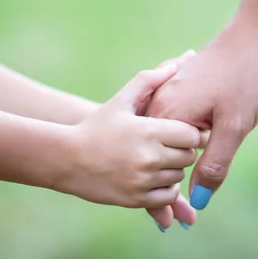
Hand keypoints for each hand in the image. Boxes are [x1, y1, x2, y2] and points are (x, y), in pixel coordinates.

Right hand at [53, 62, 201, 207]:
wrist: (66, 158)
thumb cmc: (96, 126)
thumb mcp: (121, 100)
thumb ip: (150, 80)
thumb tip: (181, 60)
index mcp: (148, 130)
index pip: (191, 135)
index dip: (188, 132)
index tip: (177, 131)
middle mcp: (148, 156)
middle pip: (188, 156)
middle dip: (181, 150)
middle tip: (168, 145)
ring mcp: (142, 180)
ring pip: (178, 176)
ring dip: (172, 169)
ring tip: (157, 159)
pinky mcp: (136, 199)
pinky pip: (167, 195)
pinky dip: (165, 188)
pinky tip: (152, 176)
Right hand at [147, 21, 257, 211]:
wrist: (255, 35)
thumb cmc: (246, 77)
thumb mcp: (234, 125)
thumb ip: (215, 163)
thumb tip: (200, 199)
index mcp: (168, 114)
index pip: (161, 166)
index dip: (169, 195)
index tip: (177, 222)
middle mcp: (160, 105)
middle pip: (158, 157)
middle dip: (169, 187)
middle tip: (183, 219)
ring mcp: (168, 96)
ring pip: (164, 143)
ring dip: (174, 170)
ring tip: (184, 202)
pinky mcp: (180, 91)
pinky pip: (171, 128)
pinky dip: (178, 148)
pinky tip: (188, 161)